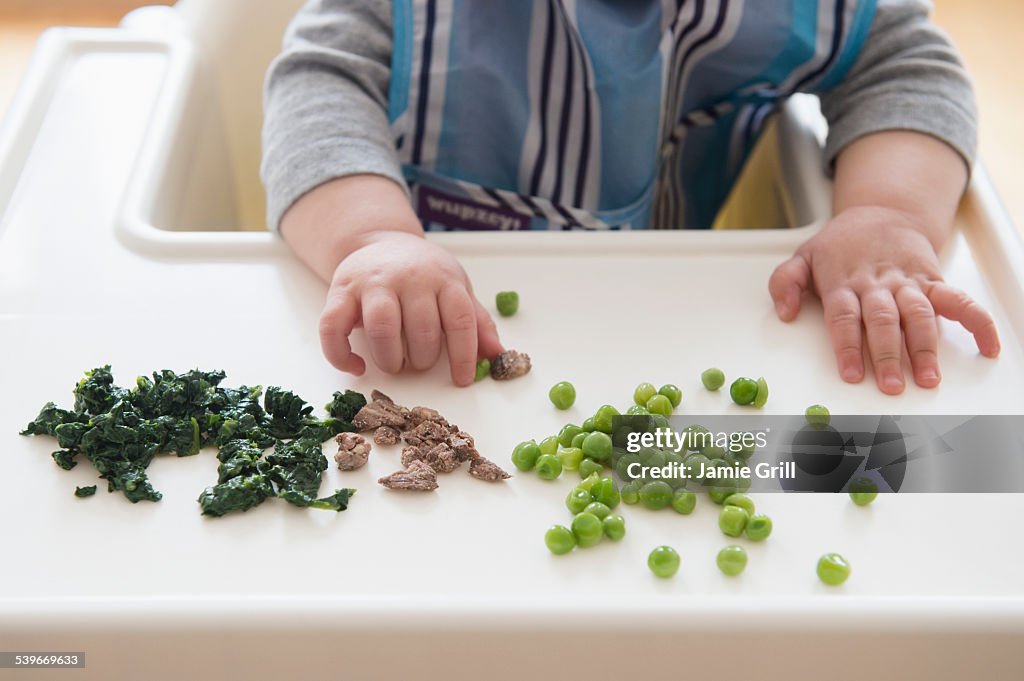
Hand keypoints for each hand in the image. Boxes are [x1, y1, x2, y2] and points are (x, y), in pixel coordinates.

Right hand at [318, 231, 503, 385]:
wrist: (380, 241)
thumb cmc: (424, 273)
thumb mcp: (456, 288)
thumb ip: (476, 321)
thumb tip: (498, 355)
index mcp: (443, 278)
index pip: (459, 319)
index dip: (463, 354)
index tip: (462, 379)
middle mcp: (409, 277)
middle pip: (421, 327)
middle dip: (423, 358)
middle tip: (420, 364)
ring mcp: (372, 283)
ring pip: (382, 327)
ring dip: (390, 358)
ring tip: (395, 364)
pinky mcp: (340, 291)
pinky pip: (333, 327)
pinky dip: (342, 355)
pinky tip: (357, 366)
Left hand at [769, 206, 999, 393]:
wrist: (883, 212)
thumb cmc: (841, 244)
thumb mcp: (803, 256)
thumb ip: (785, 282)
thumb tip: (784, 312)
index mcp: (844, 282)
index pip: (845, 317)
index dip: (848, 346)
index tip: (851, 374)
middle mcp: (877, 284)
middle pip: (884, 320)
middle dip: (889, 354)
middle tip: (892, 385)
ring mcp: (908, 283)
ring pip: (919, 315)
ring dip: (925, 347)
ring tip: (928, 378)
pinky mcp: (933, 281)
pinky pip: (958, 301)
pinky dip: (977, 322)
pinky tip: (987, 346)